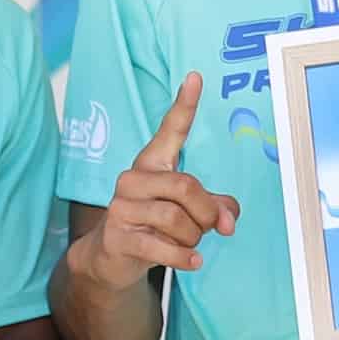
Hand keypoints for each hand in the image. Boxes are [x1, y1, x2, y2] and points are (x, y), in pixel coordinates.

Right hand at [70, 77, 238, 288]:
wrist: (110, 258)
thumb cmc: (153, 226)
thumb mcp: (188, 212)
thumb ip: (214, 208)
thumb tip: (228, 220)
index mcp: (152, 163)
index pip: (170, 130)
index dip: (184, 105)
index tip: (196, 77)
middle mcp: (133, 178)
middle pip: (186, 186)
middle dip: (207, 212)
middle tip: (213, 227)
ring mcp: (122, 207)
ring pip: (177, 219)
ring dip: (194, 237)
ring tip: (189, 243)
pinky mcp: (118, 236)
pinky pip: (163, 246)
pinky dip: (184, 257)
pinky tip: (192, 261)